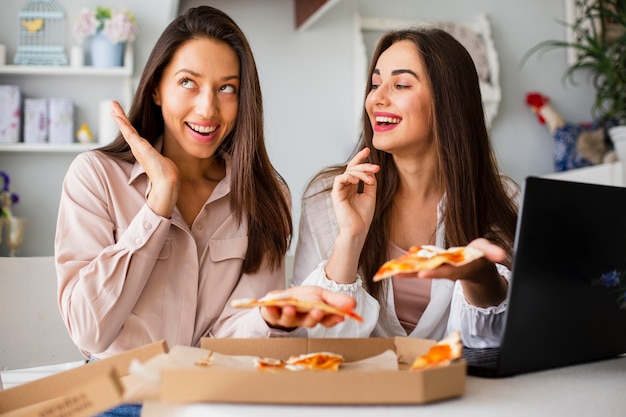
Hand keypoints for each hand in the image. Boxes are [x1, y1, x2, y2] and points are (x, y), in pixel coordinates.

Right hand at [110, 101, 179, 217]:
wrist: (166, 181)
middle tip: (112, 105)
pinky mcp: (140, 147)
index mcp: (142, 151)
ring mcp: (137, 148)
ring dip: (119, 116)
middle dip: (119, 116)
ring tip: (113, 105)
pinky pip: (129, 133)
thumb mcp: (163, 160)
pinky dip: (123, 124)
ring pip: (126, 128)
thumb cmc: (166, 173)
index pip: (132, 134)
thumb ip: (160, 156)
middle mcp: (137, 149)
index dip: (126, 125)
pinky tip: (118, 115)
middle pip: (126, 129)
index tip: (120, 116)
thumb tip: (164, 158)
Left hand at [260, 286, 357, 328]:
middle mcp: (302, 320)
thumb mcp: (321, 295)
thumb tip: (353, 304)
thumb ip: (336, 300)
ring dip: (290, 314)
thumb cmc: (303, 298)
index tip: (341, 316)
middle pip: (309, 321)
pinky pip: (270, 314)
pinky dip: (269, 310)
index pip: (327, 320)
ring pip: (289, 319)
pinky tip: (268, 306)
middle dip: (313, 316)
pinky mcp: (273, 315)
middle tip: (318, 310)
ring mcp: (287, 319)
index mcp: (316, 316)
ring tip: (290, 307)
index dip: (333, 319)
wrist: (282, 300)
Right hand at [331, 147, 379, 239]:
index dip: (360, 158)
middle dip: (363, 164)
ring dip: (360, 172)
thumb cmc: (363, 216)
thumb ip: (370, 182)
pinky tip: (357, 180)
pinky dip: (349, 177)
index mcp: (351, 187)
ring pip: (348, 172)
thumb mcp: (370, 195)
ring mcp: (339, 190)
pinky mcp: (336, 194)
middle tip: (376, 167)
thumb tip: (371, 171)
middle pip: (351, 168)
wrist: (357, 230)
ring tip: (370, 178)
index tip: (368, 150)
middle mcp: (344, 187)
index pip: (354, 169)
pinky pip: (340, 179)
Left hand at [398, 238, 507, 307]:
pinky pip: (420, 265)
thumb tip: (501, 254)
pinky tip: (397, 263)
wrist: (478, 266)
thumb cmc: (482, 256)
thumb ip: (493, 253)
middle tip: (398, 273)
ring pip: (422, 270)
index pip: (447, 272)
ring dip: (407, 271)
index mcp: (460, 268)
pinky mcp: (435, 266)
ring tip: (392, 271)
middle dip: (414, 274)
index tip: (422, 274)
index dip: (435, 273)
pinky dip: (410, 265)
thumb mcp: (489, 253)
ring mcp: (440, 269)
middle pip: (429, 272)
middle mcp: (447, 270)